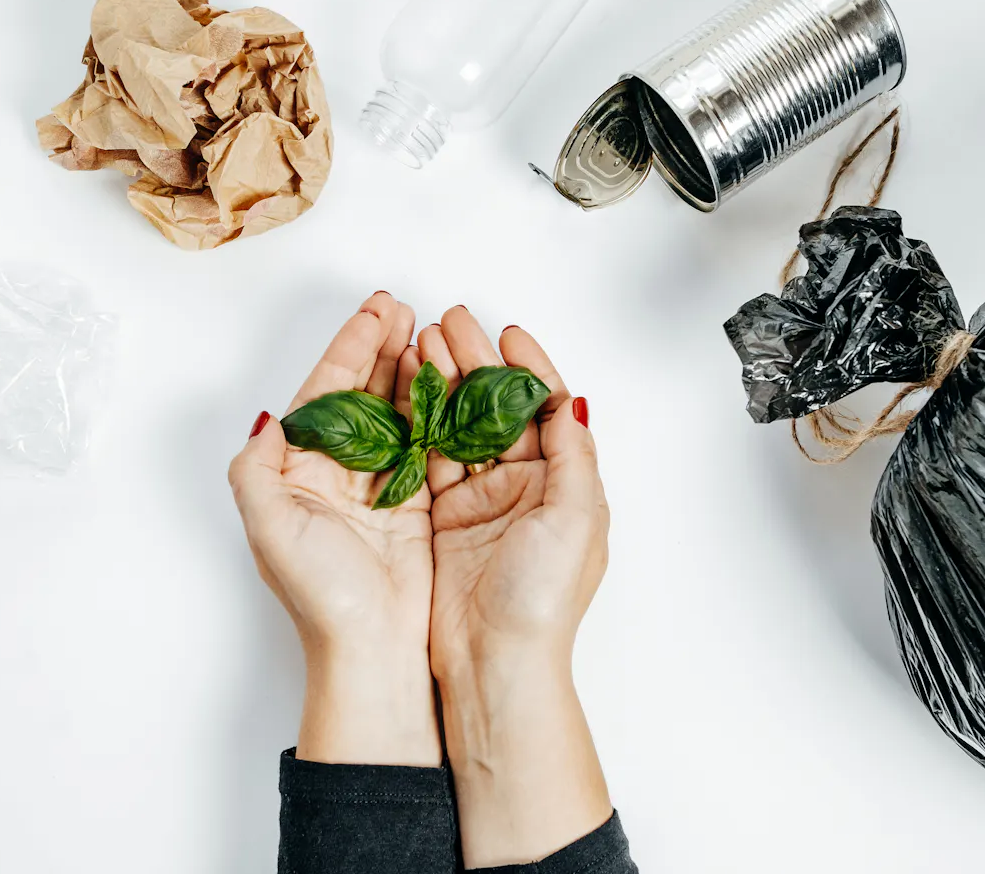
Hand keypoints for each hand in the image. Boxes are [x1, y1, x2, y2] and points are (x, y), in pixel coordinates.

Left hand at [228, 292, 439, 765]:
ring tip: (430, 332)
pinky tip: (447, 380)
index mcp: (299, 472)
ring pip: (396, 410)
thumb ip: (257, 467)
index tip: (375, 312)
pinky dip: (436, 409)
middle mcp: (338, 473)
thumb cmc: (319, 596)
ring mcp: (379, 487)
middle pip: (361, 393)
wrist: (372, 650)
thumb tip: (270, 420)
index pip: (326, 393)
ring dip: (410, 370)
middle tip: (405, 308)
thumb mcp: (269, 525)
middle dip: (381, 346)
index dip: (349, 348)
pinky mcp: (416, 504)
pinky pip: (426, 443)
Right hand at [419, 307, 611, 866]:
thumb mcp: (575, 518)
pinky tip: (409, 390)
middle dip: (478, 362)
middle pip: (500, 410)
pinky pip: (432, 459)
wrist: (494, 663)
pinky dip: (421, 423)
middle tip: (451, 321)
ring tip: (424, 343)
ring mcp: (484, 503)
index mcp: (567, 485)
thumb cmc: (542, 600)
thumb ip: (573, 454)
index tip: (507, 332)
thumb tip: (573, 401)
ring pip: (463, 426)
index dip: (528, 367)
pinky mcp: (446, 519)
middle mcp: (528, 489)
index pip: (548, 409)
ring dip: (446, 384)